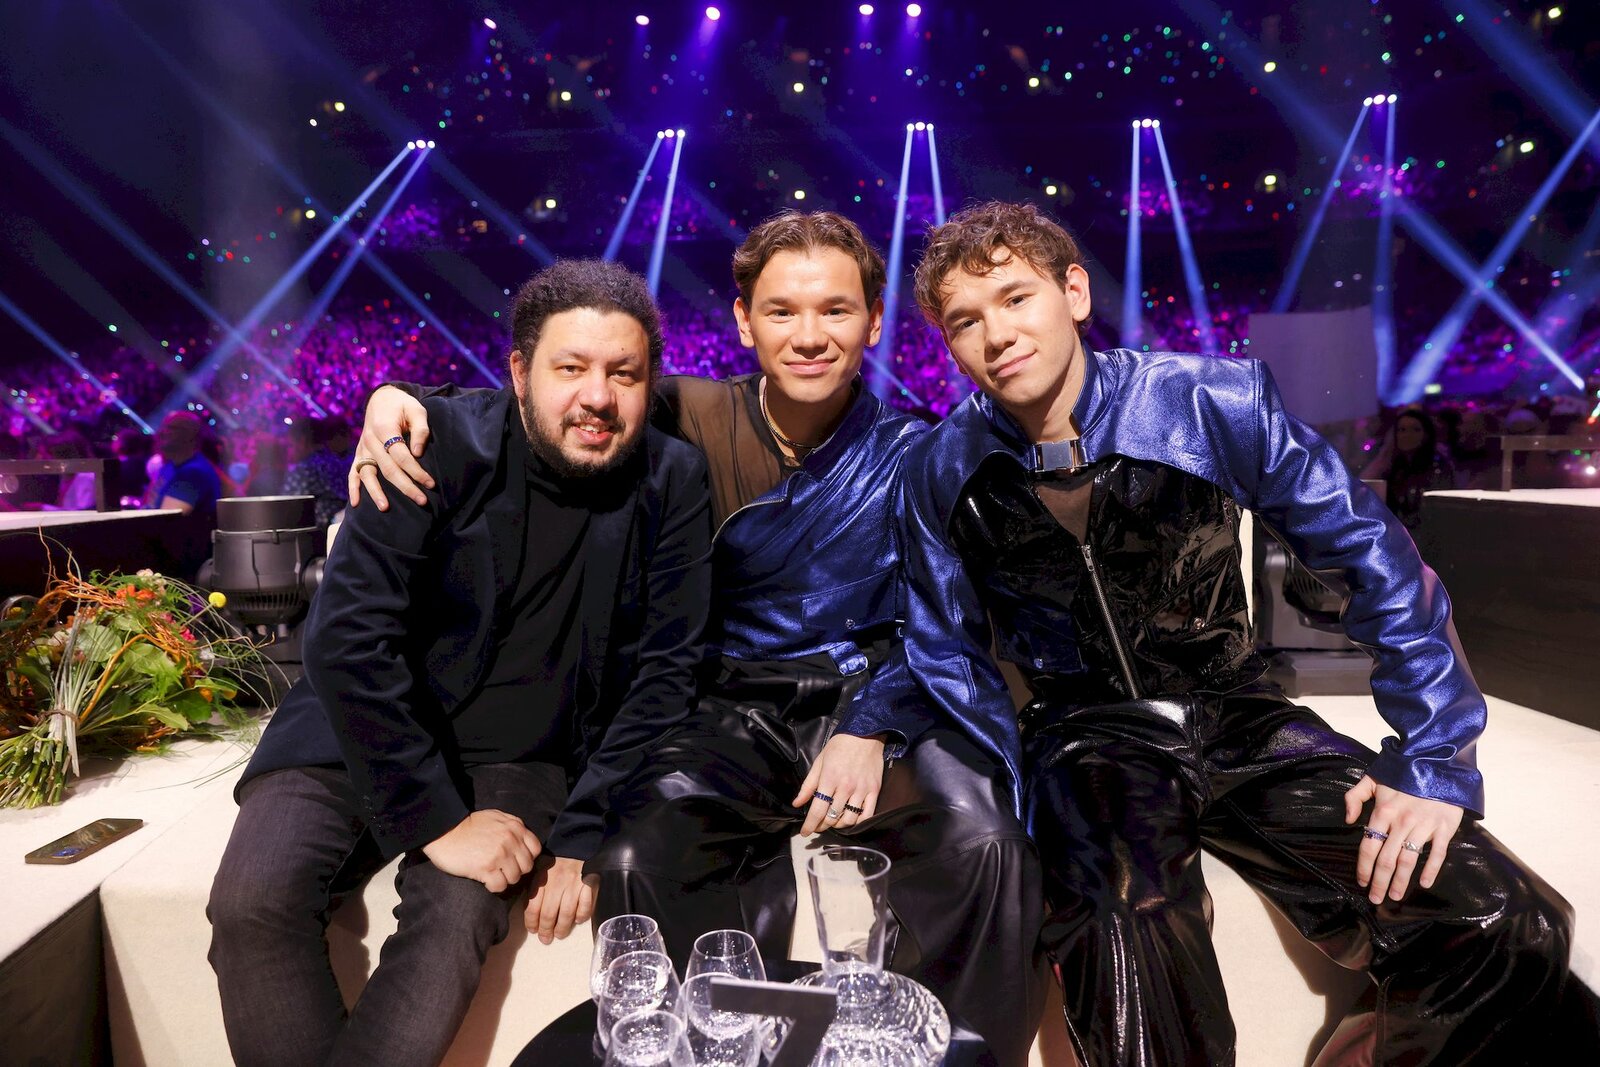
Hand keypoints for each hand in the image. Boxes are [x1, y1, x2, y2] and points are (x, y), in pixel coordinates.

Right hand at [348, 385, 433, 509]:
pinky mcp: (359, 453)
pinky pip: (353, 472)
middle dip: (405, 487)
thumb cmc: (403, 406)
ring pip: (367, 473)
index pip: (402, 456)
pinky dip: (353, 487)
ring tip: (385, 508)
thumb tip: (418, 453)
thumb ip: (420, 430)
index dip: (417, 471)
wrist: (382, 399)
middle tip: (421, 501)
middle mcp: (371, 440)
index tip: (430, 484)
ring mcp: (363, 448)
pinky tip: (356, 503)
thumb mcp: (417, 410)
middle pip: (388, 468)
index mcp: (385, 428)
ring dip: (376, 492)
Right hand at [421, 809, 540, 893]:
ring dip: (504, 879)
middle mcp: (510, 840)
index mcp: (515, 827)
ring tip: (493, 874)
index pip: (535, 849)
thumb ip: (513, 826)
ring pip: (515, 878)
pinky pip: (500, 886)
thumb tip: (524, 839)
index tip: (515, 860)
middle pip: (527, 866)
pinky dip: (494, 886)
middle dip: (516, 870)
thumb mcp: (495, 817)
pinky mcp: (485, 868)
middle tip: (502, 869)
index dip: (527, 857)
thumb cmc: (469, 825)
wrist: (444, 831)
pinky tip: (486, 880)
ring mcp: (499, 855)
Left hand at [525, 856, 597, 942]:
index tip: (533, 930)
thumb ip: (534, 885)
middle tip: (546, 939)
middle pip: (549, 914)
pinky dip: (582, 916)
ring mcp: (574, 885)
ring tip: (560, 935)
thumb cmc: (556, 857)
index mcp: (542, 879)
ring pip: (566, 914)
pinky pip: (586, 906)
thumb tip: (529, 909)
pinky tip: (578, 920)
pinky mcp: (589, 886)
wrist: (579, 841)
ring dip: (562, 928)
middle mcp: (556, 884)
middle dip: (546, 930)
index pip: (533, 907)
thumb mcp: (540, 867)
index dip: (531, 922)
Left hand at [792, 733, 885, 835]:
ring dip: (838, 825)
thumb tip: (797, 803)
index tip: (805, 832)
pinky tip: (850, 820)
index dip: (809, 825)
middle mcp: (846, 787)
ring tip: (833, 821)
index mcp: (829, 779)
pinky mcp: (874, 791)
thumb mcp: (819, 762)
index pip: (817, 810)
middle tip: (817, 825)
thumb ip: (808, 785)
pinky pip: (866, 815)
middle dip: (821, 826)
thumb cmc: (839, 746)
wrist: (865, 734)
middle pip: (832, 817)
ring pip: (849, 819)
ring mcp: (861, 790)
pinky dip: (858, 823)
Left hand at [1344, 775, 1463, 904]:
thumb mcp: (1372, 777)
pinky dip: (1431, 870)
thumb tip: (1349, 820)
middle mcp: (1401, 822)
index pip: (1368, 846)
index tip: (1362, 882)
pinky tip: (1425, 884)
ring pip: (1409, 860)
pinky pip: (1437, 854)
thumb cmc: (1403, 771)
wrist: (1437, 761)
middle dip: (1380, 882)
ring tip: (1395, 896)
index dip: (1364, 867)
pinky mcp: (1444, 828)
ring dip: (1401, 882)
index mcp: (1383, 812)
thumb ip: (1355, 796)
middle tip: (1376, 899)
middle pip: (1386, 859)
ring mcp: (1423, 826)